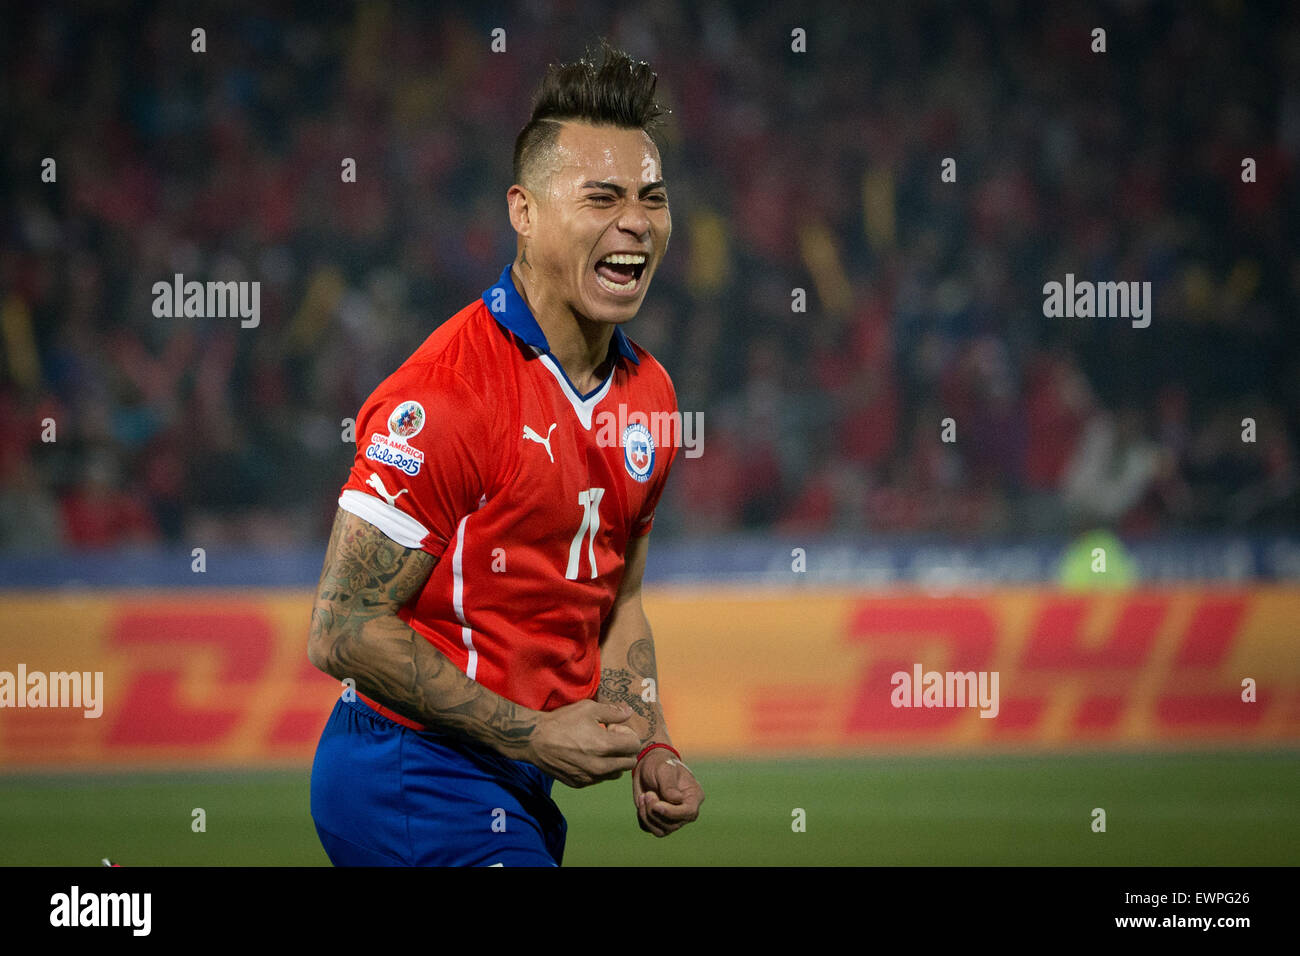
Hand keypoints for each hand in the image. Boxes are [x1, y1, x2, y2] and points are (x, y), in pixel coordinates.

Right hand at [528, 700, 642, 787]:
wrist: (535, 740)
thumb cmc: (562, 722)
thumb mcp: (588, 708)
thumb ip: (612, 712)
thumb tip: (629, 713)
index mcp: (605, 746)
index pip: (635, 746)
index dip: (628, 735)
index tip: (616, 730)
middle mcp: (601, 766)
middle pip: (629, 763)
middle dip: (625, 750)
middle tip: (610, 740)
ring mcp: (590, 778)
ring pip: (615, 774)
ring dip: (614, 762)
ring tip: (599, 750)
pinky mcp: (579, 784)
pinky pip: (599, 779)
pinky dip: (599, 770)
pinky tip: (586, 757)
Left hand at [633, 747, 702, 836]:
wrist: (649, 766)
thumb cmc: (661, 764)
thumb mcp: (664, 769)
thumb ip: (669, 784)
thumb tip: (676, 800)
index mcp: (694, 796)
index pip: (689, 812)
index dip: (673, 813)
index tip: (656, 805)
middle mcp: (685, 810)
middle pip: (673, 824)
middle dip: (655, 812)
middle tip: (647, 794)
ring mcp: (673, 818)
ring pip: (661, 830)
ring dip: (647, 816)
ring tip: (644, 796)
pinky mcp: (659, 821)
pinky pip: (650, 829)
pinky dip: (642, 818)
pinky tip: (642, 801)